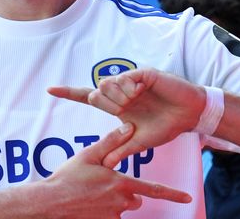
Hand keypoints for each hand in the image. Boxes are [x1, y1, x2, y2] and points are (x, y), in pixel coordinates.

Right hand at [42, 122, 190, 217]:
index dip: (173, 194)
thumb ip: (111, 142)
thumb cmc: (68, 177)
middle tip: (103, 184)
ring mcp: (112, 216)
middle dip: (126, 191)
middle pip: (135, 197)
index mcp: (121, 183)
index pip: (154, 189)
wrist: (50, 203)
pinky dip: (103, 210)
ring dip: (114, 201)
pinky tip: (88, 205)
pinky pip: (111, 217)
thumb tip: (129, 126)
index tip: (188, 197)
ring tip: (91, 194)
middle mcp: (121, 202)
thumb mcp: (89, 154)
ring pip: (123, 208)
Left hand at [48, 68, 205, 167]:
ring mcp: (131, 81)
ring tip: (136, 100)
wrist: (189, 115)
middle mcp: (121, 92)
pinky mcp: (142, 74)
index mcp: (118, 106)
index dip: (69, 93)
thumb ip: (122, 149)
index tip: (50, 89)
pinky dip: (130, 87)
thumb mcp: (141, 141)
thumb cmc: (166, 126)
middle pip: (96, 93)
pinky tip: (142, 90)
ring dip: (118, 97)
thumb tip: (104, 164)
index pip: (89, 98)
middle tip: (124, 109)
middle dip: (105, 104)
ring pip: (106, 84)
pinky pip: (125, 78)